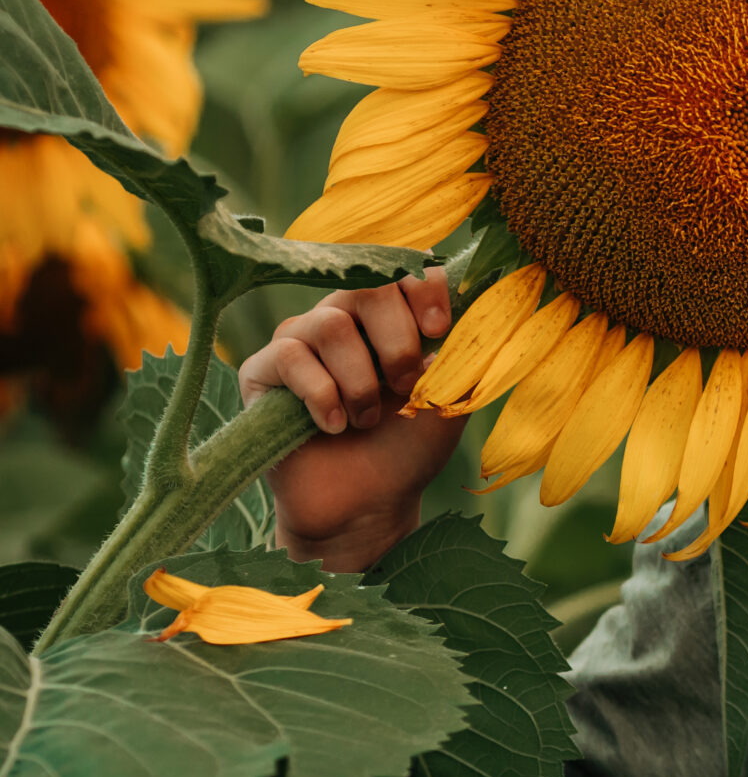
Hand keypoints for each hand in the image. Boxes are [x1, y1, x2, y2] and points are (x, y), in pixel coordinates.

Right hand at [240, 270, 465, 571]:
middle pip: (366, 287)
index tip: (439, 331)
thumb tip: (453, 320)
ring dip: (360, 380)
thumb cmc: (409, 449)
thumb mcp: (449, 400)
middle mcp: (342, 319)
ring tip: (366, 419)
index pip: (404, 270)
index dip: (424, 288)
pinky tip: (333, 426)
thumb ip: (457, 356)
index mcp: (391, 318)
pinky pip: (289, 356)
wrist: (366, 506)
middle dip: (395, 340)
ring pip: (329, 325)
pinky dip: (322, 394)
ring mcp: (299, 341)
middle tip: (405, 387)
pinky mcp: (262, 372)